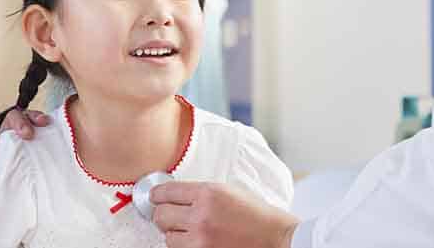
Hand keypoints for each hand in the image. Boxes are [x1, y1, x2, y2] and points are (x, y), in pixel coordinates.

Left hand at [151, 181, 299, 247]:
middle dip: (163, 215)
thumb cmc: (258, 215)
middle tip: (168, 215)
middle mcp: (201, 216)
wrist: (278, 240)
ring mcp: (201, 240)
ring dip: (175, 234)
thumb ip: (201, 192)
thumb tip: (175, 195)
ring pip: (168, 237)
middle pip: (160, 215)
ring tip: (189, 231)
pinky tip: (195, 241)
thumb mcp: (229, 191)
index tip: (155, 197)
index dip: (157, 195)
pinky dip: (185, 246)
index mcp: (208, 193)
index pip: (166, 192)